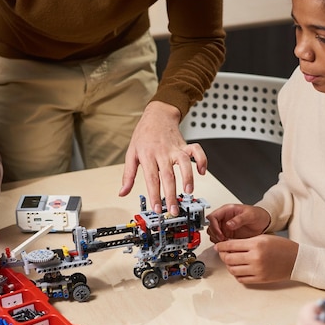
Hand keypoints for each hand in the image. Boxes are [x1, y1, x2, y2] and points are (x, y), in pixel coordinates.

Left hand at [119, 101, 206, 215]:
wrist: (157, 115)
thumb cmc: (144, 134)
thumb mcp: (131, 153)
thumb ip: (128, 174)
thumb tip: (123, 192)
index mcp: (147, 155)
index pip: (151, 178)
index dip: (154, 194)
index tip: (157, 208)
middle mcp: (162, 152)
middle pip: (168, 175)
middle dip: (171, 194)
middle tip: (173, 209)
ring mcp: (175, 148)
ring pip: (184, 163)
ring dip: (188, 177)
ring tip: (189, 191)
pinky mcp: (185, 145)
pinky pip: (197, 151)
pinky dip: (202, 160)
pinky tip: (202, 172)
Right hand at [207, 204, 270, 241]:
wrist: (264, 222)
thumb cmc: (258, 215)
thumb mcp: (250, 215)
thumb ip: (239, 219)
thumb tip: (228, 224)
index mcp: (227, 210)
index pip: (212, 217)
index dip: (213, 226)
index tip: (220, 234)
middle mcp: (224, 218)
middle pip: (210, 226)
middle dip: (214, 234)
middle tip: (222, 239)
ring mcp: (225, 227)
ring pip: (213, 233)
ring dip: (216, 239)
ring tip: (226, 242)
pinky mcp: (228, 234)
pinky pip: (219, 239)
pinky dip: (221, 243)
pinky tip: (228, 244)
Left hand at [214, 234, 297, 283]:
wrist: (296, 259)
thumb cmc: (282, 247)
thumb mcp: (263, 237)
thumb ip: (245, 241)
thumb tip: (229, 245)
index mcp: (256, 244)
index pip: (231, 245)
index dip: (221, 246)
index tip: (218, 246)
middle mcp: (255, 258)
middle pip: (229, 258)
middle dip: (223, 255)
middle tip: (223, 253)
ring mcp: (257, 270)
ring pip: (233, 270)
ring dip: (229, 265)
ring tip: (231, 261)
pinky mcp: (260, 279)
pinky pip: (241, 279)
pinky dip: (236, 274)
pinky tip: (238, 269)